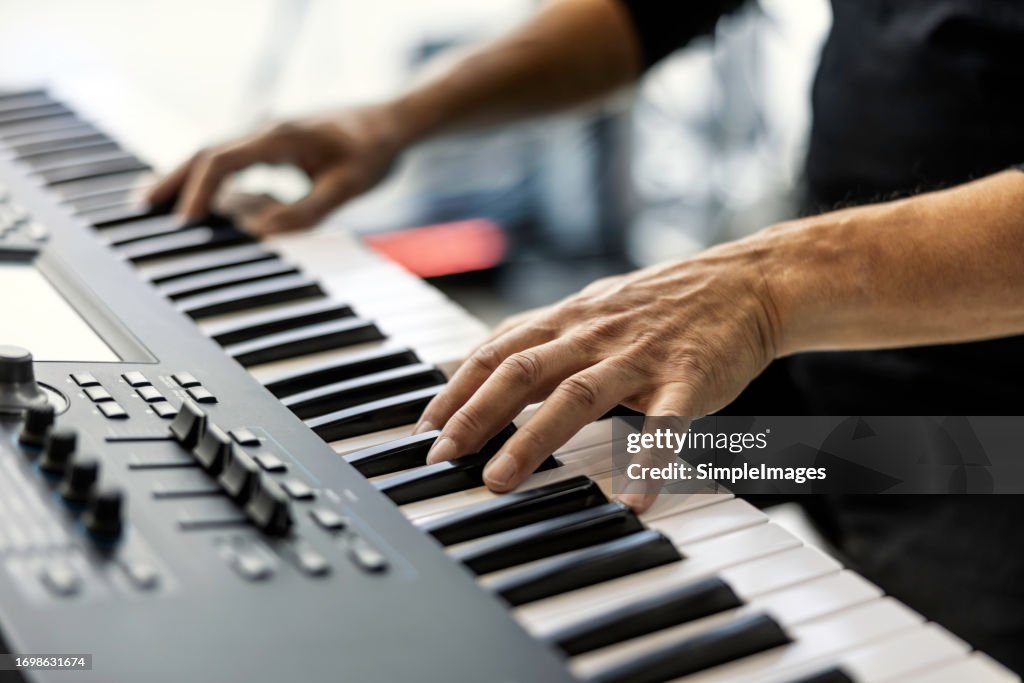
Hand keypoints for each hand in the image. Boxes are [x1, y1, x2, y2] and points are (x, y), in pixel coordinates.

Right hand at [144, 104, 406, 234]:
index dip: (201, 190)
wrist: (390, 123)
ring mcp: (268, 136)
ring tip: (152, 204)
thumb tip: (260, 233)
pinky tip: (201, 200)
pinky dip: (211, 178)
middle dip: (174, 179)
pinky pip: (234, 161)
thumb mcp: (347, 186)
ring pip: (216, 154)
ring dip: (186, 178)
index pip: (224, 159)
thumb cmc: (372, 152)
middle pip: (206, 152)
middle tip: (140, 207)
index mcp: (279, 136)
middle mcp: (266, 132)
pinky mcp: (275, 145)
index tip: (184, 222)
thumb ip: (306, 210)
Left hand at [414, 234, 783, 511]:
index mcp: (568, 320)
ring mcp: (640, 356)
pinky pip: (666, 424)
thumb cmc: (660, 303)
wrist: (744, 283)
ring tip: (501, 480)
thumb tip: (480, 365)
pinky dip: (648, 461)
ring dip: (533, 440)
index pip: (496, 352)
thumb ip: (541, 338)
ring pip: (577, 396)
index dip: (455, 391)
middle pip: (521, 372)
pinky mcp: (688, 377)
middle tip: (442, 457)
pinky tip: (633, 499)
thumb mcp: (590, 309)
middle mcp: (594, 334)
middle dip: (475, 416)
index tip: (423, 430)